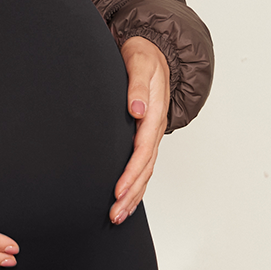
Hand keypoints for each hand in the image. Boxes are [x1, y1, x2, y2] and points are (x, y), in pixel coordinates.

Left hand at [111, 37, 170, 223]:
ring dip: (133, 196)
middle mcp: (154, 129)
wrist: (155, 53)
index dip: (130, 174)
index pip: (142, 151)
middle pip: (145, 170)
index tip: (118, 191)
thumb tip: (138, 109)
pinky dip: (136, 187)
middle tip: (115, 214)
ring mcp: (151, 136)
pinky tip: (126, 201)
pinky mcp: (145, 138)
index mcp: (154, 115)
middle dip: (131, 194)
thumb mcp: (140, 62)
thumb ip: (138, 85)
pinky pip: (143, 167)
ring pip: (145, 173)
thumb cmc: (145, 57)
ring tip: (117, 216)